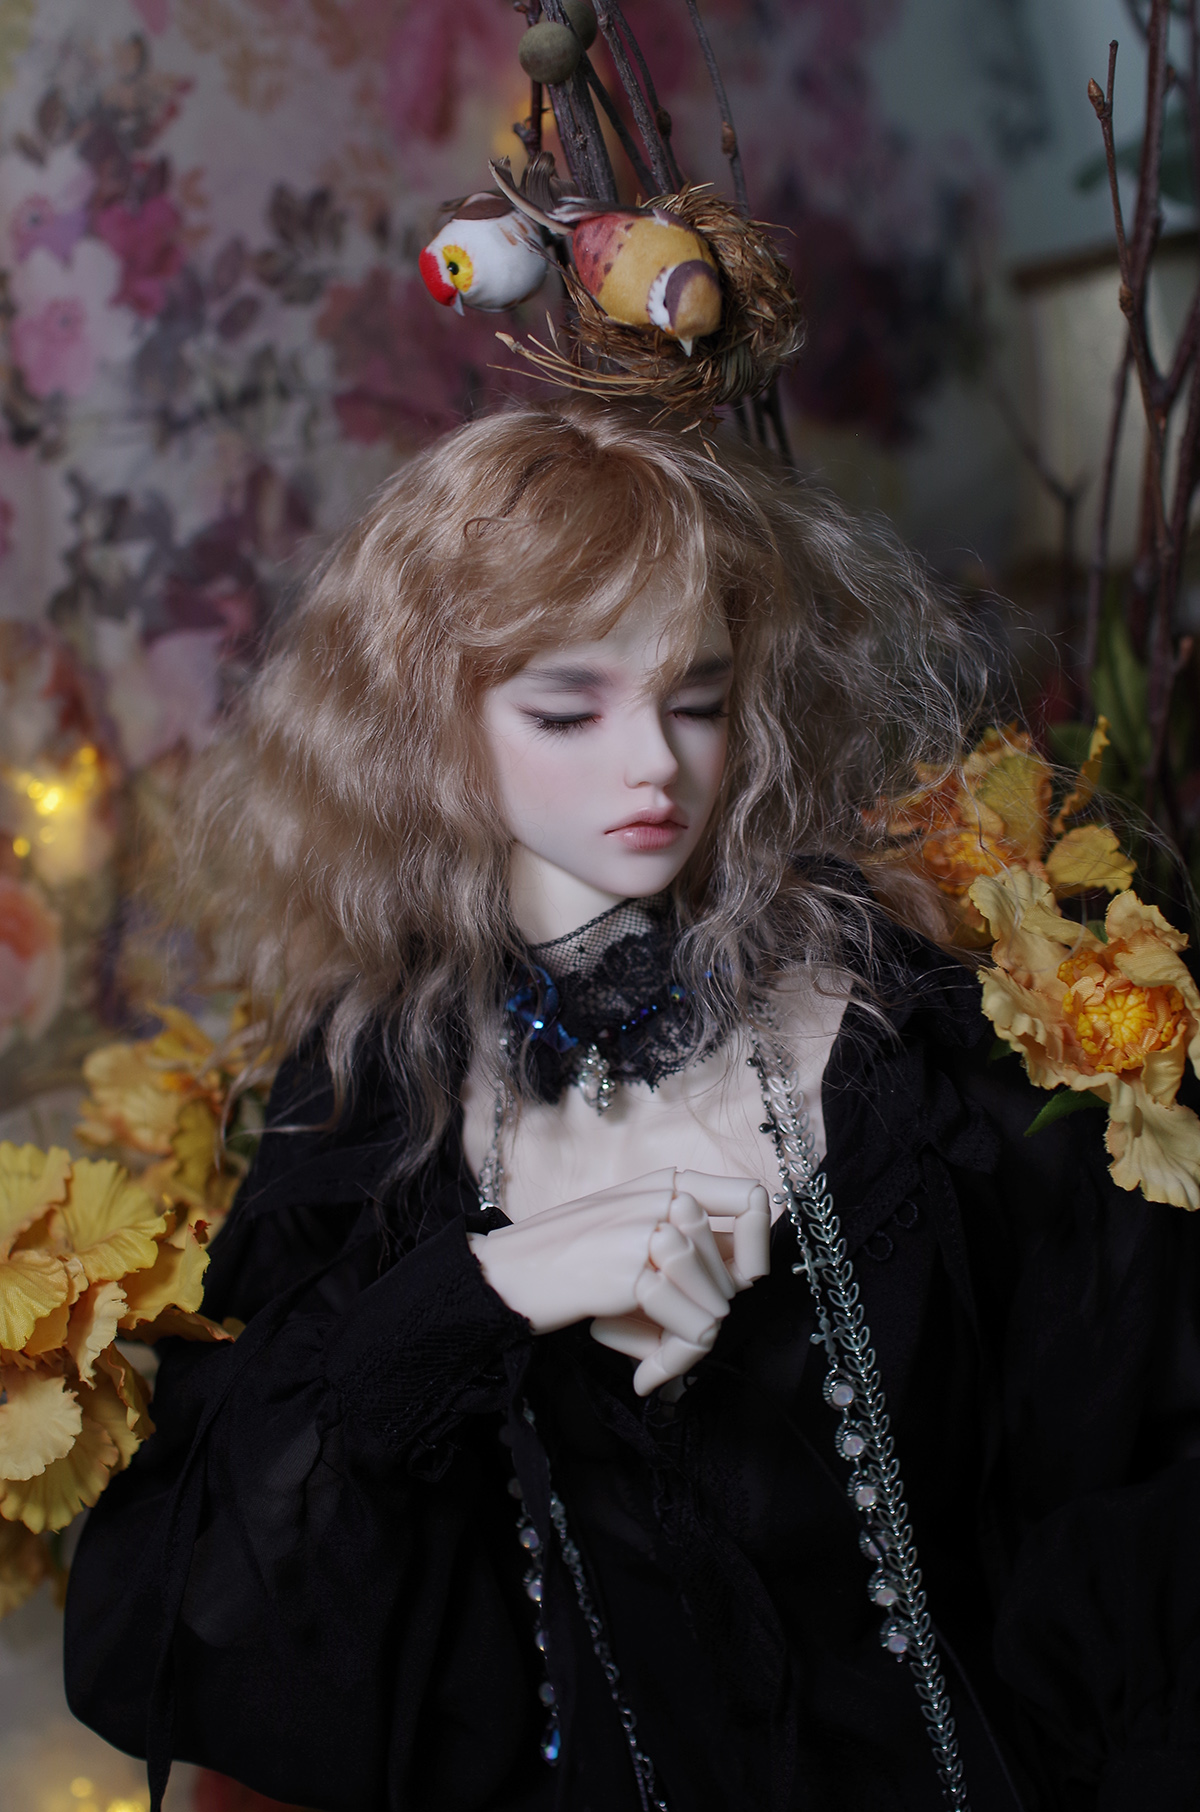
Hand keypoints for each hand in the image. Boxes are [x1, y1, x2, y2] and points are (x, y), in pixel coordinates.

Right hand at [468, 1169, 769, 1395]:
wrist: (505, 1274)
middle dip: (711, 1320)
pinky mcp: (633, 1272)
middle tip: (675, 1349)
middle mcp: (665, 1199)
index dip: (758, 1245)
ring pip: (720, 1306)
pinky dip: (675, 1362)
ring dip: (691, 1348)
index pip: (753, 1199)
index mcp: (668, 1182)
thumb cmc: (566, 1260)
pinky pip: (694, 1329)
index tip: (740, 1281)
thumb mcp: (630, 1228)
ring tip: (654, 1364)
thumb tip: (748, 1277)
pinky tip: (645, 1375)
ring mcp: (650, 1231)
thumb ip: (685, 1240)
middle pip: (739, 1272)